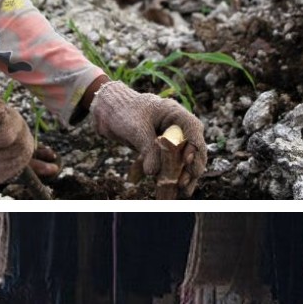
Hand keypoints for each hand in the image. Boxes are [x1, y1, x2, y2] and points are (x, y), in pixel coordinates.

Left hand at [89, 81, 206, 195]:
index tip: (188, 161)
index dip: (194, 145)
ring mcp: (170, 139)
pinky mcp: (161, 151)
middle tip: (185, 184)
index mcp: (174, 113)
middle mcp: (176, 127)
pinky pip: (170, 165)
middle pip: (192, 147)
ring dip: (184, 175)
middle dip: (192, 166)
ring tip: (183, 192)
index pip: (193, 128)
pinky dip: (171, 177)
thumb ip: (147, 149)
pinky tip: (172, 191)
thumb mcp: (135, 128)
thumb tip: (154, 173)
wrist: (108, 111)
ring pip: (184, 159)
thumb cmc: (123, 111)